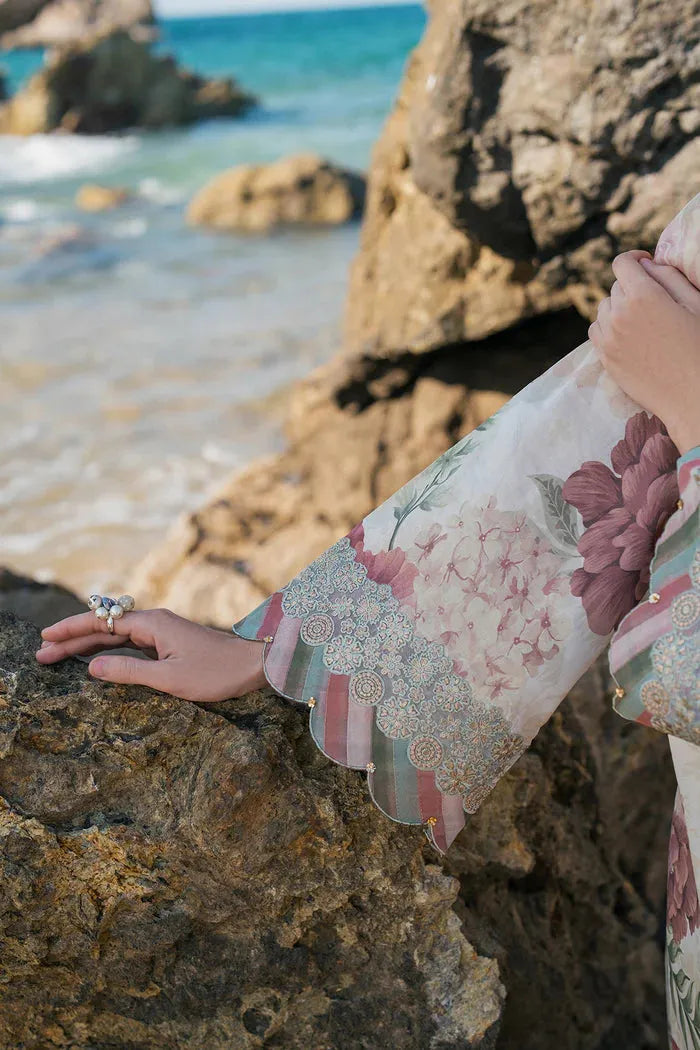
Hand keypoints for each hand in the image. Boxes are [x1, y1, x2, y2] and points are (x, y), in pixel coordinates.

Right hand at [35, 607, 266, 703]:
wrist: (254, 665)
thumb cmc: (216, 673)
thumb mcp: (170, 679)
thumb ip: (130, 672)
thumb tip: (93, 667)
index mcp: (152, 625)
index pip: (101, 623)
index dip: (71, 631)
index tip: (45, 639)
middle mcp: (155, 623)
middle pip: (105, 628)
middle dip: (73, 640)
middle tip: (41, 654)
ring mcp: (162, 632)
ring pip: (117, 635)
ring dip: (89, 645)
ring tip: (59, 656)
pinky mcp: (170, 643)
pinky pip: (131, 643)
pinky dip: (110, 649)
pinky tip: (97, 658)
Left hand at [589, 249, 699, 454]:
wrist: (691, 396)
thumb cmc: (699, 347)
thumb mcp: (694, 303)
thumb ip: (668, 278)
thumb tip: (646, 265)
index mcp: (643, 296)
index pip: (622, 263)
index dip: (634, 259)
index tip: (645, 264)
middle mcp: (619, 315)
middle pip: (615, 287)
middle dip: (632, 288)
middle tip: (654, 301)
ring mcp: (608, 339)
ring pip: (603, 309)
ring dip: (618, 308)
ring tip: (641, 320)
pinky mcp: (605, 358)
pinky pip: (596, 332)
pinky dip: (608, 328)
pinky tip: (628, 335)